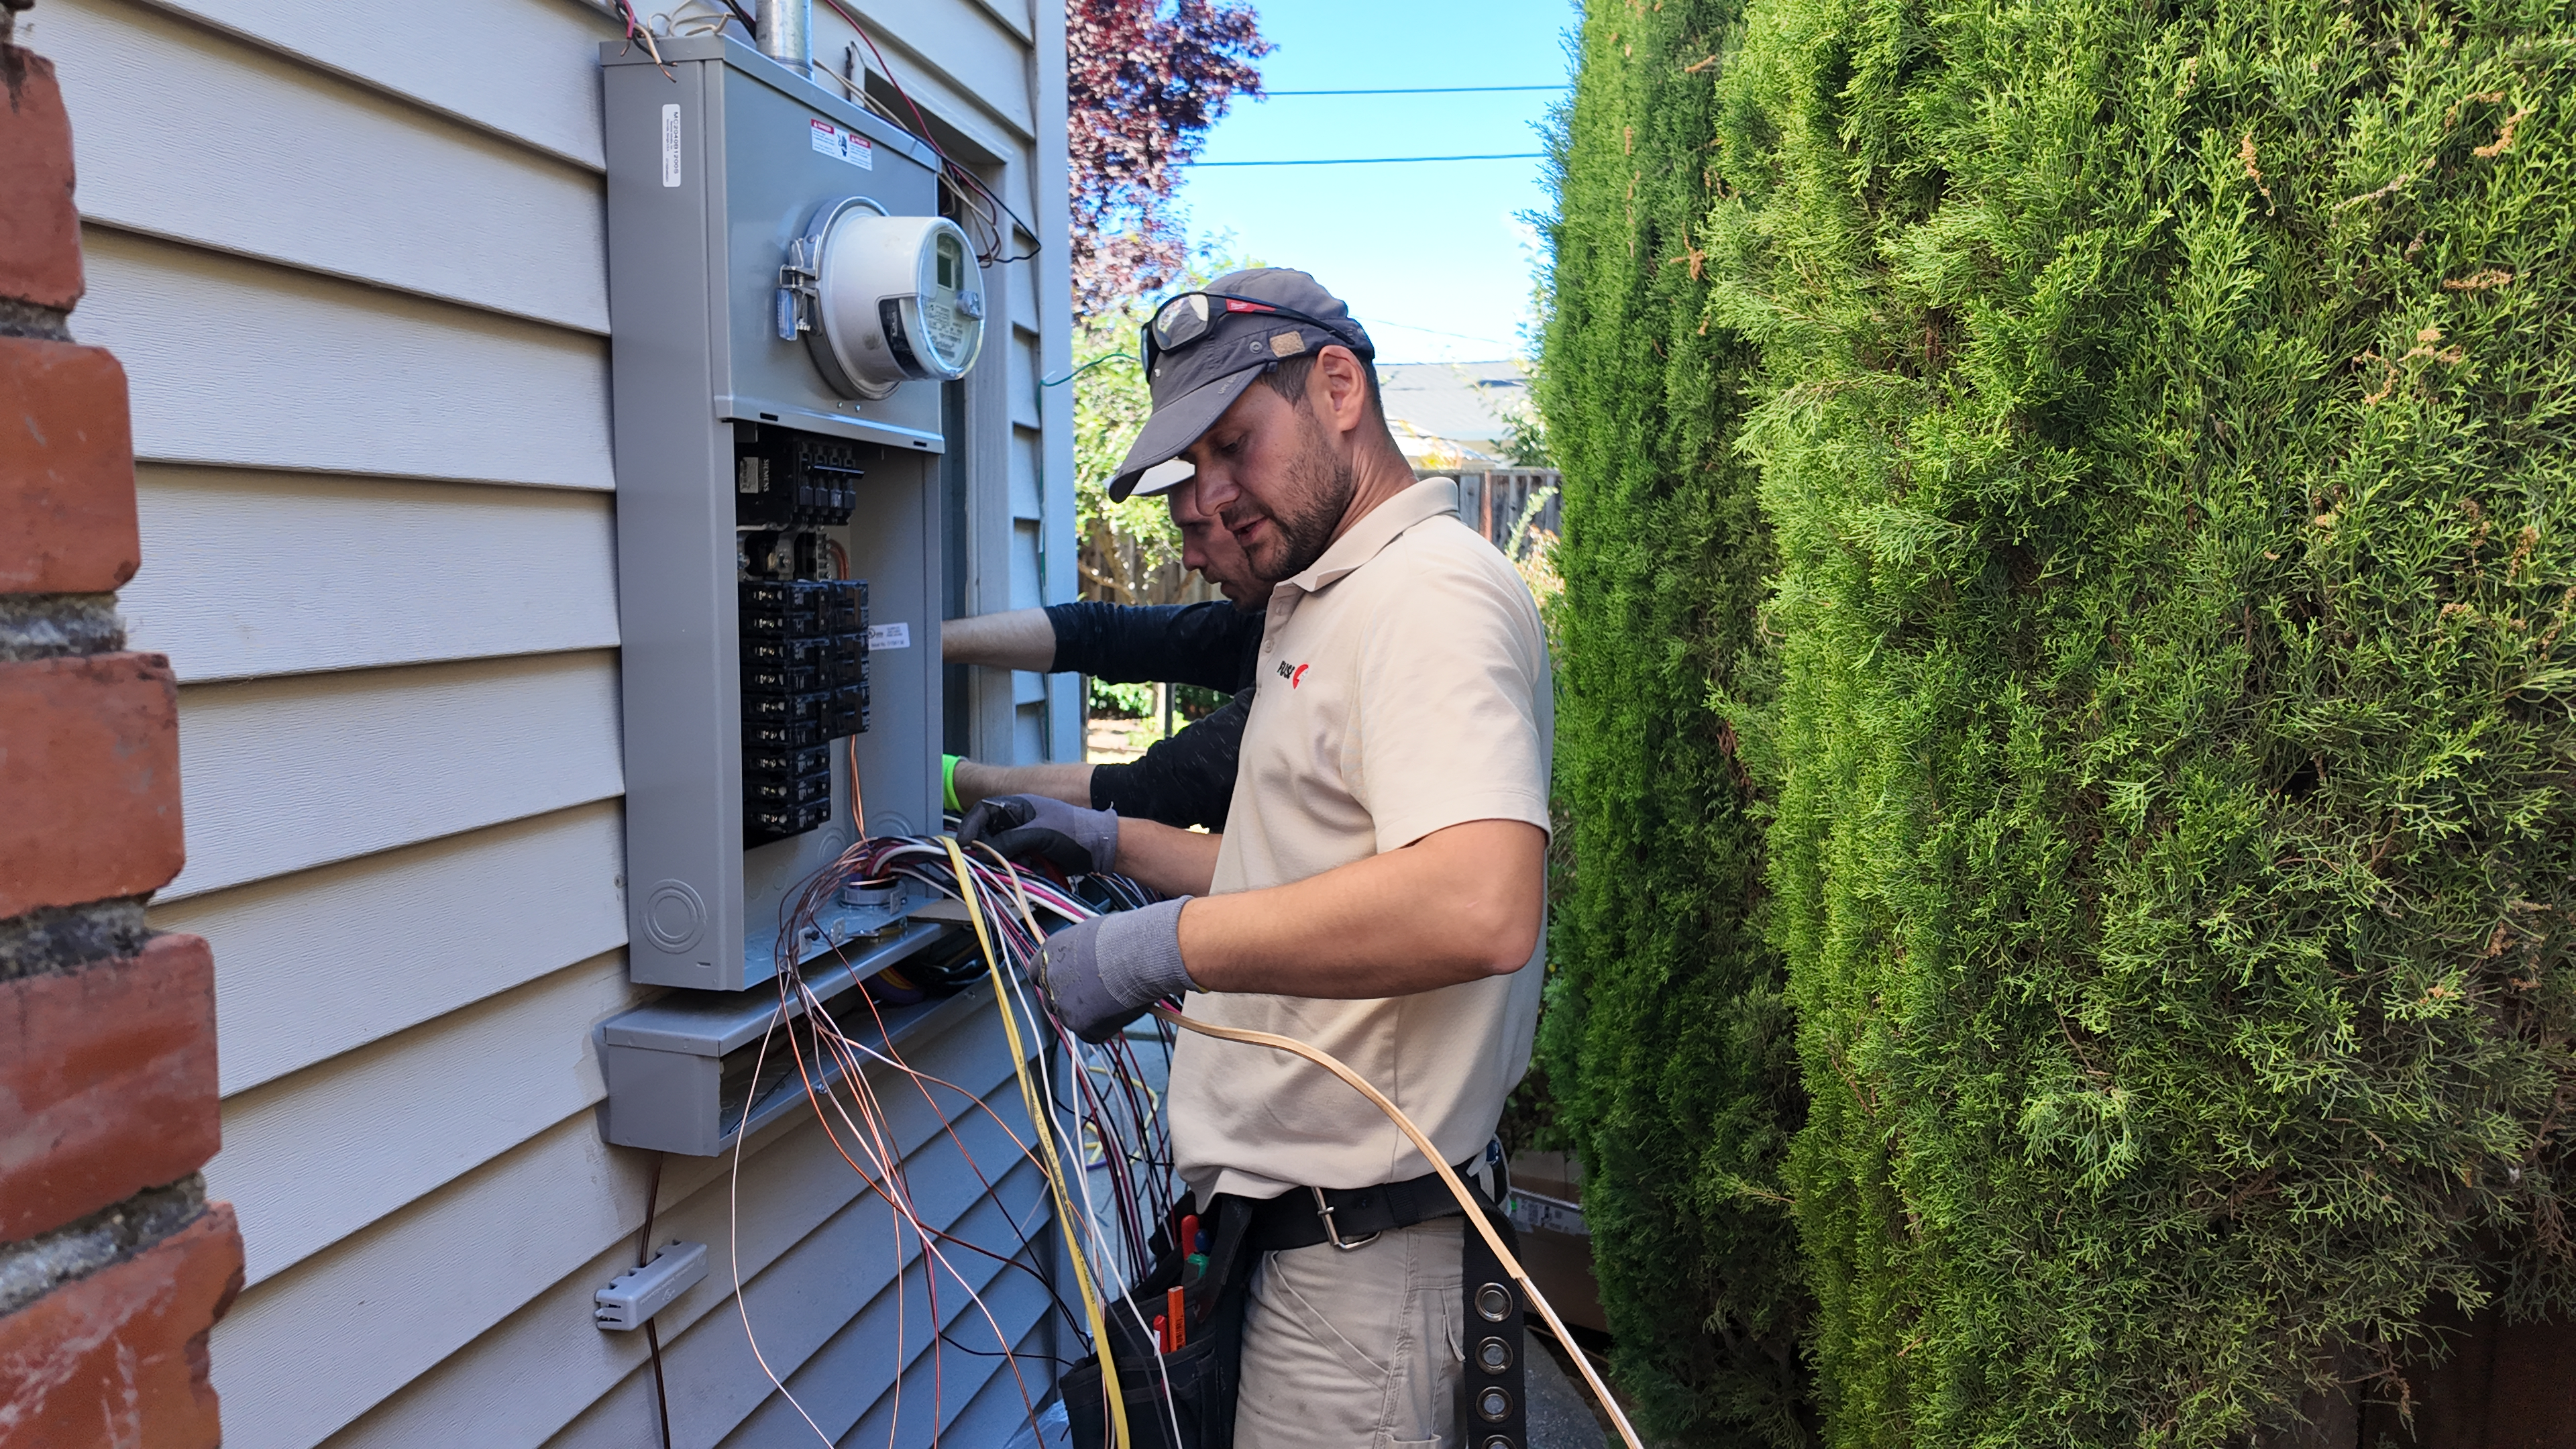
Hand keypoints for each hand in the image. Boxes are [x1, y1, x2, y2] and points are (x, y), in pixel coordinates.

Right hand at [958, 794, 1119, 875]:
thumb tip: (982, 854)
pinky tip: (1026, 873)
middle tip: (983, 864)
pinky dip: (1015, 870)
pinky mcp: (1031, 856)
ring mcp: (1023, 839)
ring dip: (1002, 863)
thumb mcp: (1039, 833)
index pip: (982, 812)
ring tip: (1015, 868)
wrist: (1102, 848)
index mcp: (1017, 806)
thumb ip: (1009, 842)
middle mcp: (1017, 821)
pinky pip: (1012, 864)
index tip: (963, 846)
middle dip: (985, 851)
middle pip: (987, 835)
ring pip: (998, 853)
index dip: (969, 827)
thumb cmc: (1076, 830)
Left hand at [1033, 898, 1194, 1042]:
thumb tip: (1088, 961)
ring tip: (1116, 1000)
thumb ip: (1079, 953)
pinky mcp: (1080, 1025)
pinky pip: (1092, 1034)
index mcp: (1050, 953)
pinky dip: (1106, 1028)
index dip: (1053, 982)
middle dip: (1071, 1001)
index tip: (1065, 985)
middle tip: (1095, 997)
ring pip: (1073, 1018)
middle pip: (1052, 999)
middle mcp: (1050, 979)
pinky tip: (1120, 1011)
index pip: (1037, 973)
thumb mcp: (1091, 935)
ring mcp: (1063, 1004)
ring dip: (1090, 1014)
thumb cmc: (1123, 938)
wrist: (1137, 954)